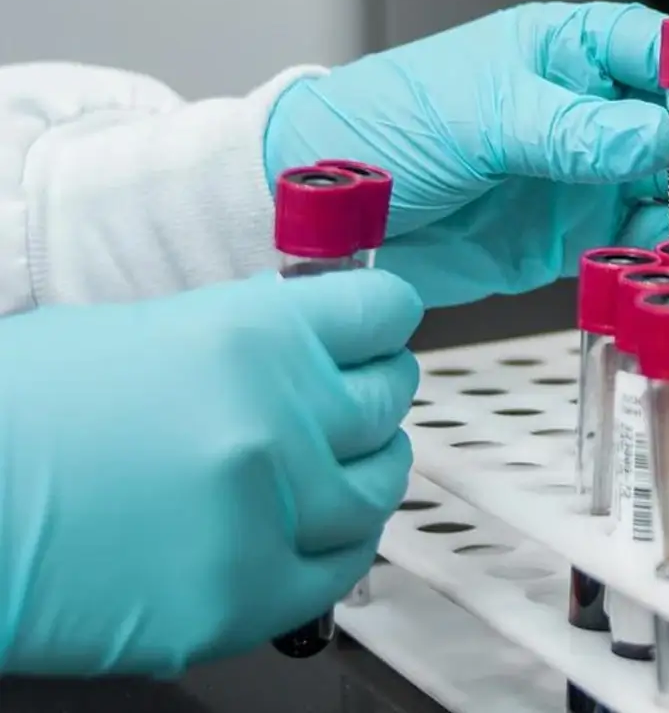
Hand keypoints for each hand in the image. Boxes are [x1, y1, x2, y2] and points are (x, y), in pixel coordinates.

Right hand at [0, 269, 421, 675]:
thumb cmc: (18, 418)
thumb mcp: (142, 334)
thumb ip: (244, 338)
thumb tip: (310, 343)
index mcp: (253, 335)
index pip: (383, 314)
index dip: (378, 323)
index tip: (374, 332)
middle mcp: (278, 419)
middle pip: (389, 397)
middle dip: (368, 394)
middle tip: (345, 401)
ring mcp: (269, 512)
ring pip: (379, 485)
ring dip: (362, 471)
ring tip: (331, 468)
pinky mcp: (244, 596)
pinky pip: (341, 566)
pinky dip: (335, 544)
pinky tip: (309, 530)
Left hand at [263, 2, 668, 307]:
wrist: (318, 209)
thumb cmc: (383, 127)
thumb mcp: (483, 117)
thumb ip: (574, 130)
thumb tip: (657, 137)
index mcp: (562, 52)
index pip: (658, 49)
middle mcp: (582, 108)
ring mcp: (578, 172)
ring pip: (666, 183)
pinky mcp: (566, 233)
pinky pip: (632, 236)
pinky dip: (658, 246)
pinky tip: (666, 254)